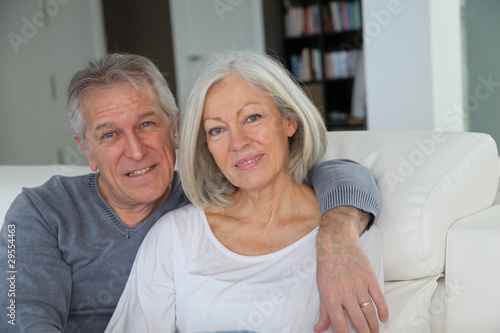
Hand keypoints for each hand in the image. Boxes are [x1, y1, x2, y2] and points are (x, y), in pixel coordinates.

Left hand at [314, 206, 388, 332]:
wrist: (336, 241)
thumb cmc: (327, 265)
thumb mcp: (321, 288)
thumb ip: (323, 311)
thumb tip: (319, 329)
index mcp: (330, 297)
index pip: (340, 325)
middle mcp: (345, 293)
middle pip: (358, 322)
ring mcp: (359, 285)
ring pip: (369, 313)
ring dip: (373, 326)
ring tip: (374, 332)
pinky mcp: (369, 277)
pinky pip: (379, 298)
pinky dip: (383, 310)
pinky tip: (383, 318)